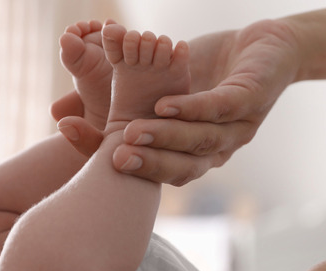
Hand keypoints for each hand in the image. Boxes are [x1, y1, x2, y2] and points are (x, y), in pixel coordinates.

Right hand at [54, 19, 301, 185]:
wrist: (267, 48)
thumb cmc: (206, 71)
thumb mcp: (155, 87)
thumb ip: (115, 100)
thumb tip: (58, 116)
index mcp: (193, 152)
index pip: (155, 168)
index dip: (123, 165)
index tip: (87, 154)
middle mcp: (216, 149)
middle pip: (182, 167)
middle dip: (147, 165)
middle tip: (114, 162)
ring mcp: (235, 127)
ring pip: (199, 140)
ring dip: (166, 139)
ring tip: (133, 134)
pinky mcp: (250, 98)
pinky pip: (220, 107)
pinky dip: (192, 108)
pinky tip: (166, 104)